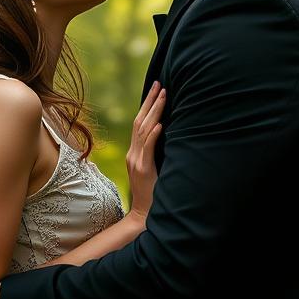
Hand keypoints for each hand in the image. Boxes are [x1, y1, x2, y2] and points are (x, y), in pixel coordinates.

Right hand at [126, 81, 165, 220]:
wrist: (144, 215)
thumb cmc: (153, 193)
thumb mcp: (152, 169)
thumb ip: (154, 152)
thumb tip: (165, 133)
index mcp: (134, 152)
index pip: (139, 123)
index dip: (147, 105)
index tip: (156, 89)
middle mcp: (133, 154)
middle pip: (139, 121)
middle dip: (151, 101)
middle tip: (159, 84)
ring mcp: (137, 161)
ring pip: (144, 131)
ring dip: (154, 112)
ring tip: (163, 96)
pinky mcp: (144, 170)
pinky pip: (148, 149)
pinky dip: (154, 136)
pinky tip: (160, 125)